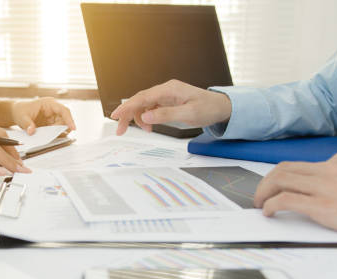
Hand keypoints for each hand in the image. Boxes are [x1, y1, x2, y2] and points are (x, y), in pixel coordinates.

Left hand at [11, 97, 75, 134]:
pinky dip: (54, 134)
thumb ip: (27, 124)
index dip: (69, 119)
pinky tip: (49, 136)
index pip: (63, 110)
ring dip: (58, 131)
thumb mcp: (22, 117)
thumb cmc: (20, 110)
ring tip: (49, 135)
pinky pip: (56, 129)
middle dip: (62, 128)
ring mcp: (52, 116)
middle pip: (64, 119)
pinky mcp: (50, 123)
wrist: (17, 112)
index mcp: (48, 103)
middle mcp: (53, 109)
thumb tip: (32, 132)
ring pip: (61, 125)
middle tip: (54, 134)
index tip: (72, 128)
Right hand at [110, 79, 231, 134]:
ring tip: (145, 130)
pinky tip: (149, 126)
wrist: (220, 107)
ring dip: (138, 118)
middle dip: (128, 115)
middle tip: (120, 130)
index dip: (127, 107)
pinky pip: (150, 108)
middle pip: (139, 100)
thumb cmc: (208, 109)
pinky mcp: (166, 101)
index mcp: (169, 89)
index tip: (115, 116)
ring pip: (143, 105)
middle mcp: (165, 90)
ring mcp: (165, 95)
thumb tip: (146, 116)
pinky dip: (146, 117)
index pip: (143, 97)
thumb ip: (166, 115)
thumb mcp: (189, 114)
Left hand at [254, 152, 336, 240]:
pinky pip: (285, 199)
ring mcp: (326, 186)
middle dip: (266, 182)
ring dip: (264, 192)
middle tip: (260, 196)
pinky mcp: (322, 205)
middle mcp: (331, 169)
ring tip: (260, 204)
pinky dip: (271, 204)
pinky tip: (268, 212)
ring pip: (280, 179)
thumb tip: (319, 187)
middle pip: (284, 168)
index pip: (299, 164)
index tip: (273, 186)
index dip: (280, 175)